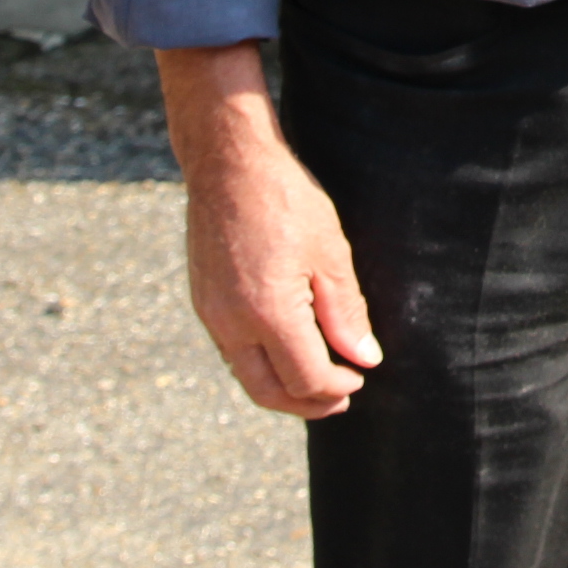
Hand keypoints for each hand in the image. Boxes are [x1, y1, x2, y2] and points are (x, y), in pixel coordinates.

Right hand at [161, 45, 380, 419]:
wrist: (228, 164)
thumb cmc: (285, 200)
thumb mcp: (330, 253)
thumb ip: (346, 313)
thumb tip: (364, 359)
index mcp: (268, 314)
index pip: (304, 379)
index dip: (336, 386)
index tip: (361, 376)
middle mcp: (232, 324)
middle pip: (269, 392)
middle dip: (308, 403)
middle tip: (341, 398)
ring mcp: (211, 314)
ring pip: (246, 375)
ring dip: (283, 387)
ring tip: (317, 381)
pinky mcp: (203, 301)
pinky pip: (232, 350)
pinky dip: (261, 364)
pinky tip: (287, 349)